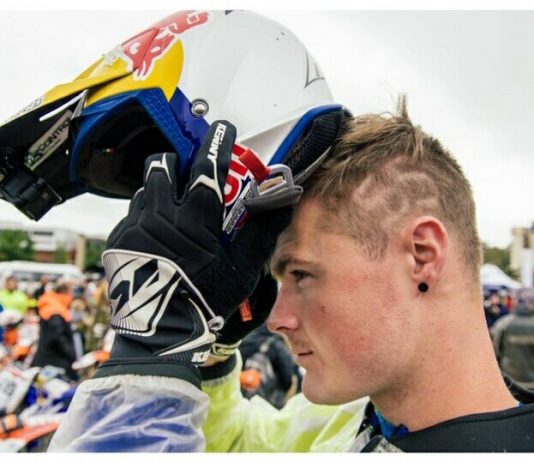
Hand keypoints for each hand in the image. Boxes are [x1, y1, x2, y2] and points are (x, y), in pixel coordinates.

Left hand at [96, 121, 295, 385]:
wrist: (160, 334)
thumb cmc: (205, 301)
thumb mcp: (242, 269)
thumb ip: (262, 231)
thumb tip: (283, 203)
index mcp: (195, 219)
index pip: (207, 167)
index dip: (217, 143)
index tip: (222, 128)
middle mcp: (161, 215)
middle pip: (162, 166)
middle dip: (176, 162)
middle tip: (187, 176)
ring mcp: (135, 227)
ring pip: (145, 187)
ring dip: (159, 188)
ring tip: (171, 208)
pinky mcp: (118, 241)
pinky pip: (130, 214)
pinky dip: (144, 214)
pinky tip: (154, 234)